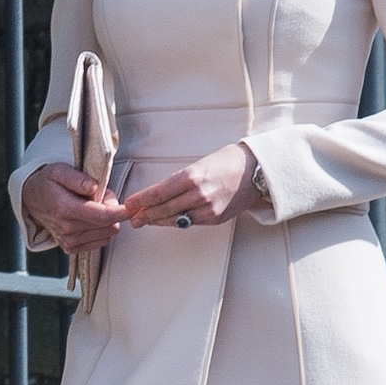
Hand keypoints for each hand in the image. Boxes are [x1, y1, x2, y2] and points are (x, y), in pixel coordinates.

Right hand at [20, 164, 128, 255]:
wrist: (30, 200)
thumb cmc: (47, 183)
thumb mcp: (58, 170)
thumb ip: (77, 178)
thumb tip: (94, 187)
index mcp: (65, 208)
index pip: (103, 215)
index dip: (122, 212)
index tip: (132, 207)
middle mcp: (67, 228)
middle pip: (109, 225)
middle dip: (112, 211)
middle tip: (100, 198)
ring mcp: (69, 241)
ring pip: (107, 234)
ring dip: (106, 221)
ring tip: (92, 207)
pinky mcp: (71, 248)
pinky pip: (100, 242)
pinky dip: (100, 230)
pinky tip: (89, 220)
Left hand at [122, 143, 259, 229]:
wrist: (256, 171)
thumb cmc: (226, 162)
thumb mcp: (198, 165)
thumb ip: (179, 181)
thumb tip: (157, 194)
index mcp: (192, 177)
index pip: (158, 193)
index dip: (141, 201)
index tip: (129, 204)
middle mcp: (199, 194)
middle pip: (163, 209)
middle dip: (144, 215)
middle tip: (132, 218)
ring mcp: (208, 209)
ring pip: (175, 219)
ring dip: (157, 221)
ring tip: (144, 221)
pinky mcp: (215, 218)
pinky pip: (190, 222)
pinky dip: (176, 221)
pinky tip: (167, 220)